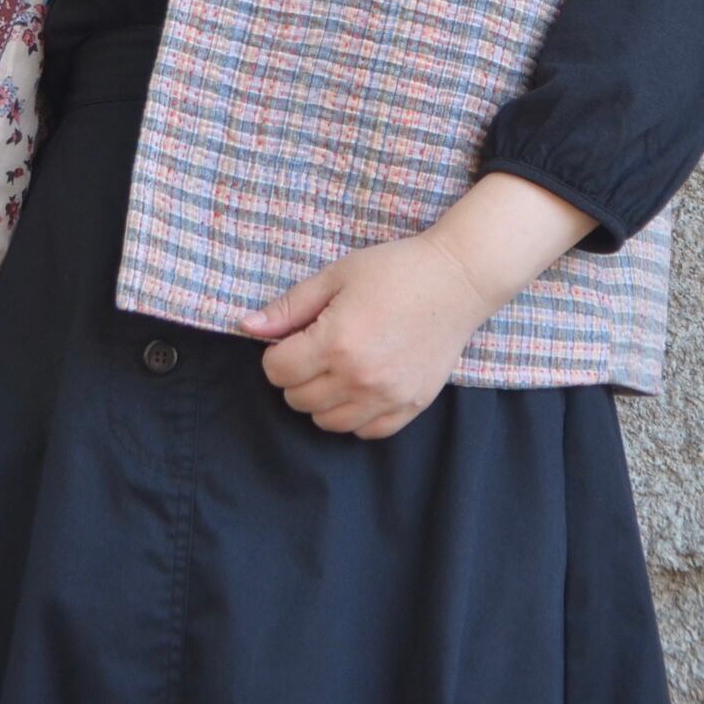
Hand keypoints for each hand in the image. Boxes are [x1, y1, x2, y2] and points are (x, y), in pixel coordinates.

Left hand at [237, 229, 507, 439]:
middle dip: (297, 374)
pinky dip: (356, 415)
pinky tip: (362, 386)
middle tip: (317, 348)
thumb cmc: (395, 270)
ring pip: (328, 422)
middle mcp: (360, 377)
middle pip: (297, 399)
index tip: (294, 338)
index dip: (277, 353)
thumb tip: (246, 327)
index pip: (277, 372)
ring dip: (322, 399)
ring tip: (338, 368)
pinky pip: (367, 432)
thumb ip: (289, 307)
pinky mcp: (411, 405)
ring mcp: (388, 396)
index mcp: (336, 342)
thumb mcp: (336, 276)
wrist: (458, 280)